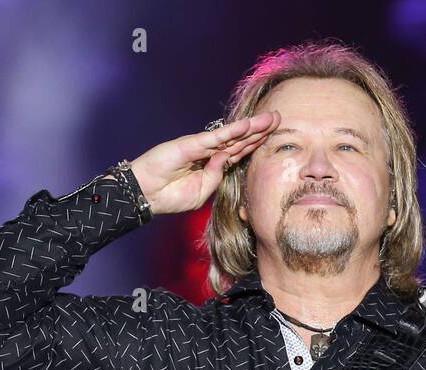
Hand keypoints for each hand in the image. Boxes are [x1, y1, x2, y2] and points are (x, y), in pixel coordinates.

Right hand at [125, 111, 280, 215]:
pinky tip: (246, 126)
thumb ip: (216, 176)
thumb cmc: (170, 195)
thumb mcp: (201, 192)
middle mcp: (209, 152)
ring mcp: (200, 146)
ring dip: (251, 127)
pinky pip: (214, 138)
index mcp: (213, 164)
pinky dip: (231, 132)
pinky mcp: (190, 145)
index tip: (274, 135)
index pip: (239, 151)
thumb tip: (226, 159)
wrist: (146, 194)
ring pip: (231, 135)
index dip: (256, 142)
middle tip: (279, 118)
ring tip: (269, 118)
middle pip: (239, 139)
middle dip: (260, 130)